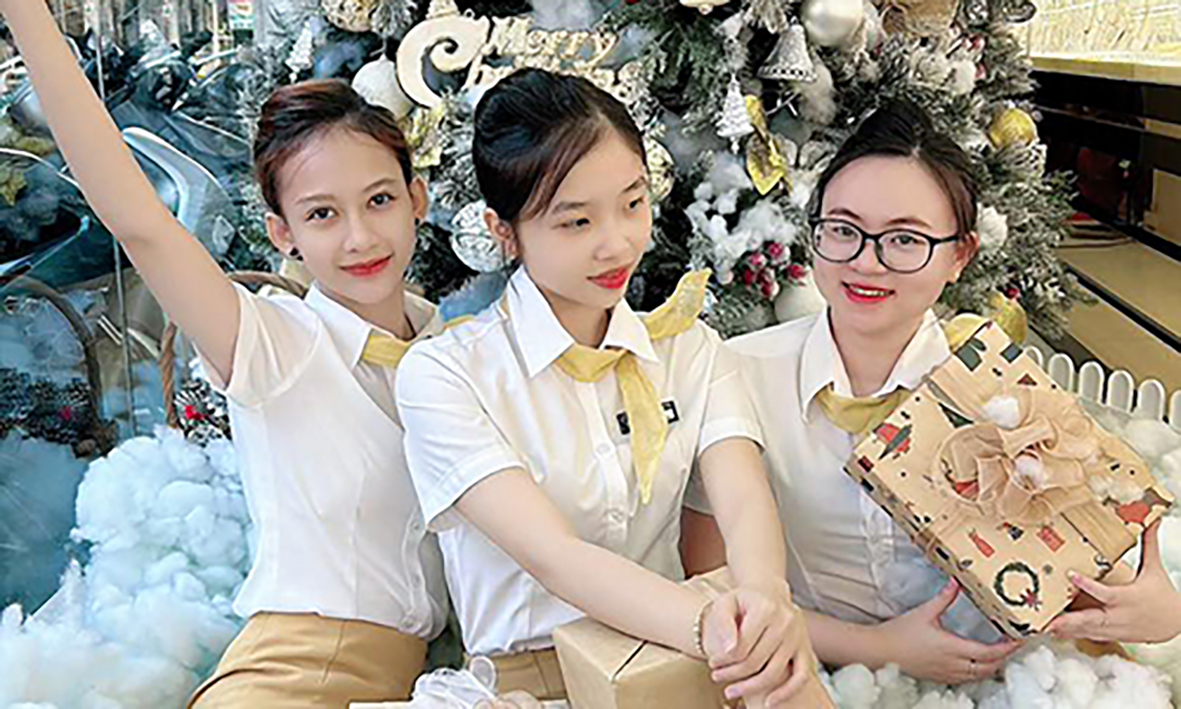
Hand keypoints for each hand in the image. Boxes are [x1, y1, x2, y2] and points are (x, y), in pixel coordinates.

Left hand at [702, 582, 814, 706]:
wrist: (770, 594)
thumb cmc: (744, 601)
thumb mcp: (726, 602)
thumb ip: (723, 622)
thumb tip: (728, 650)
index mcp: (767, 608)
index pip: (742, 645)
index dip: (724, 659)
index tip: (712, 663)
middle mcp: (787, 621)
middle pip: (756, 660)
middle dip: (733, 674)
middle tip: (716, 677)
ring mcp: (799, 637)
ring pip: (774, 672)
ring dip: (750, 687)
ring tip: (730, 690)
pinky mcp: (806, 649)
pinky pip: (800, 677)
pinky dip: (786, 692)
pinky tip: (769, 703)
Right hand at [873, 579, 1022, 683]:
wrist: (879, 651)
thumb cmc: (899, 633)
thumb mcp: (924, 612)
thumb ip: (944, 598)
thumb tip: (956, 582)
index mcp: (951, 647)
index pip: (989, 653)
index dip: (1007, 647)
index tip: (1018, 638)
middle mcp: (953, 664)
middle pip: (989, 668)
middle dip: (1005, 657)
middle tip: (1014, 645)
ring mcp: (947, 673)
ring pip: (980, 676)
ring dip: (993, 666)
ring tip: (1001, 653)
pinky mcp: (940, 677)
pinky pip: (967, 679)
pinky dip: (979, 672)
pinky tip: (977, 663)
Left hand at [1046, 521, 1180, 643]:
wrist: (1177, 623)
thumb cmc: (1163, 594)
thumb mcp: (1155, 569)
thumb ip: (1148, 544)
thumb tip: (1151, 519)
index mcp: (1127, 597)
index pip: (1105, 591)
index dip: (1087, 584)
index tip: (1070, 574)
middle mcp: (1119, 615)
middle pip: (1092, 619)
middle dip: (1070, 621)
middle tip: (1048, 619)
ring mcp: (1115, 629)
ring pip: (1087, 631)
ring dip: (1065, 629)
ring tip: (1042, 626)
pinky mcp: (1111, 636)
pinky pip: (1089, 636)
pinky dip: (1071, 634)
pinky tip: (1053, 631)